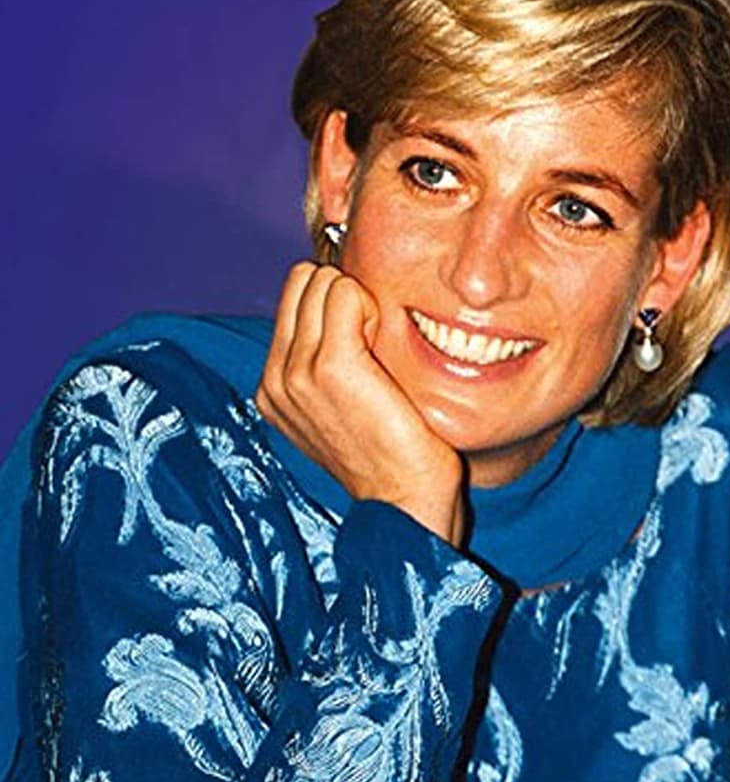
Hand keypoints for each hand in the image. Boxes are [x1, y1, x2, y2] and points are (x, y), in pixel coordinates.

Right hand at [256, 262, 465, 545]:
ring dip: (358, 301)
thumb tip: (339, 300)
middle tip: (369, 341)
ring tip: (376, 349)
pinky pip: (347, 292)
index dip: (331, 303)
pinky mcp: (330, 365)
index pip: (292, 296)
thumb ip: (321, 361)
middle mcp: (275, 378)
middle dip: (340, 295)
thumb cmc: (388, 452)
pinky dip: (372, 307)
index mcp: (271, 387)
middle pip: (302, 280)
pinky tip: (384, 349)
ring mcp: (297, 371)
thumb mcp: (338, 406)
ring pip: (322, 281)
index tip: (359, 340)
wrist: (404, 501)